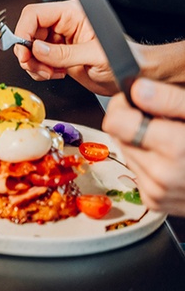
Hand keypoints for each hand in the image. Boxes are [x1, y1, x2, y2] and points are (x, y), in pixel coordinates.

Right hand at [12, 0, 118, 95]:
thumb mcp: (96, 56)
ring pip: (30, 48)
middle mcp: (63, 25)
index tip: (23, 50)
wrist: (133, 74)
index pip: (35, 15)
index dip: (24, 31)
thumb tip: (37, 50)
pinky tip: (55, 73)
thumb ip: (65, 53)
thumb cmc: (125, 58)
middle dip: (28, 52)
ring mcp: (59, 40)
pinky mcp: (58, 55)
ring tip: (49, 72)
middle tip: (34, 66)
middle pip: (28, 32)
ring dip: (33, 64)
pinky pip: (37, 60)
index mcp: (73, 14)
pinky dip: (39, 70)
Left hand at [103, 79, 184, 215]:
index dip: (123, 106)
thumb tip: (137, 89)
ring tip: (171, 140)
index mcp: (176, 148)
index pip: (115, 122)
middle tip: (161, 121)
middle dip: (133, 124)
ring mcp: (156, 192)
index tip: (136, 101)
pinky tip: (171, 159)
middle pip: (118, 136)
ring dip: (141, 144)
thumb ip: (170, 99)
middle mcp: (162, 175)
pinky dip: (148, 162)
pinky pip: (136, 172)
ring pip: (126, 154)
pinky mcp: (155, 201)